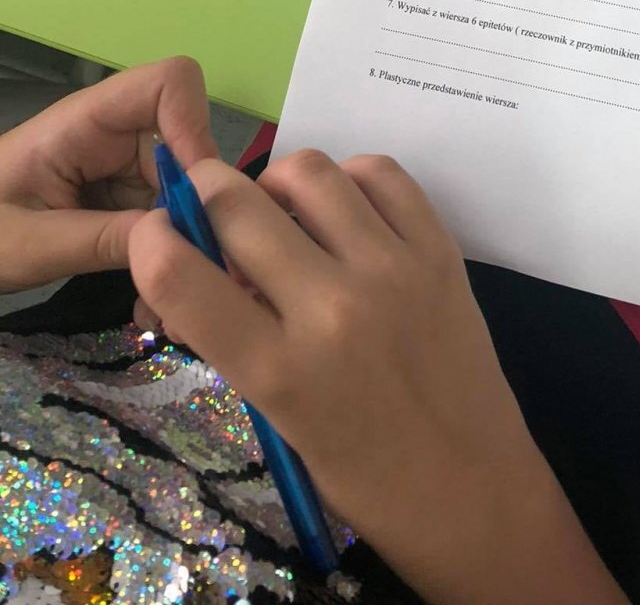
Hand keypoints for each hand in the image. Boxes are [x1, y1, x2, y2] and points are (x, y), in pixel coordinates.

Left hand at [0, 56, 216, 292]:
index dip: (194, 126)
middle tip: (195, 266)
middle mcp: (117, 134)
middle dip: (198, 204)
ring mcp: (125, 165)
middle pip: (189, 146)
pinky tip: (153, 291)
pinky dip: (169, 251)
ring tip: (167, 295)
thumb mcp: (30, 244)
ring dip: (186, 237)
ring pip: (189, 186)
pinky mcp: (128, 196)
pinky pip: (170, 215)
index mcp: (87, 121)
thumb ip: (101, 240)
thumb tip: (177, 241)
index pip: (168, 84)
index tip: (196, 193)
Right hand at [130, 150, 627, 604]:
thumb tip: (198, 263)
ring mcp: (392, 269)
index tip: (154, 234)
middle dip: (205, 193)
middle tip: (210, 204)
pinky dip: (349, 179)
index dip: (149, 240)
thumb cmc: (361, 471)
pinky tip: (344, 209)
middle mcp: (332, 307)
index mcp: (280, 370)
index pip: (181, 276)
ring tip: (282, 212)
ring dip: (276, 182)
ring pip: (309, 170)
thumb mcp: (277, 417)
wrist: (471, 487)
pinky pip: (381, 173)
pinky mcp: (440, 250)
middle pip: (238, 203)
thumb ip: (236, 338)